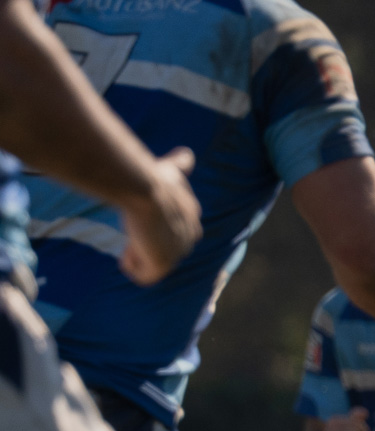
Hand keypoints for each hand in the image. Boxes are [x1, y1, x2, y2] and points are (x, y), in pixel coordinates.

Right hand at [117, 148, 199, 285]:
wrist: (145, 189)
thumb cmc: (153, 178)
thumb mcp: (169, 170)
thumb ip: (179, 166)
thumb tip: (186, 154)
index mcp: (192, 219)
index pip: (173, 233)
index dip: (151, 228)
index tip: (139, 217)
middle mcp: (189, 238)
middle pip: (161, 250)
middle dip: (143, 243)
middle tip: (133, 229)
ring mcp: (178, 254)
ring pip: (150, 262)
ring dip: (136, 253)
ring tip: (131, 238)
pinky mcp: (163, 266)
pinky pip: (143, 276)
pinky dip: (131, 266)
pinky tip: (127, 252)